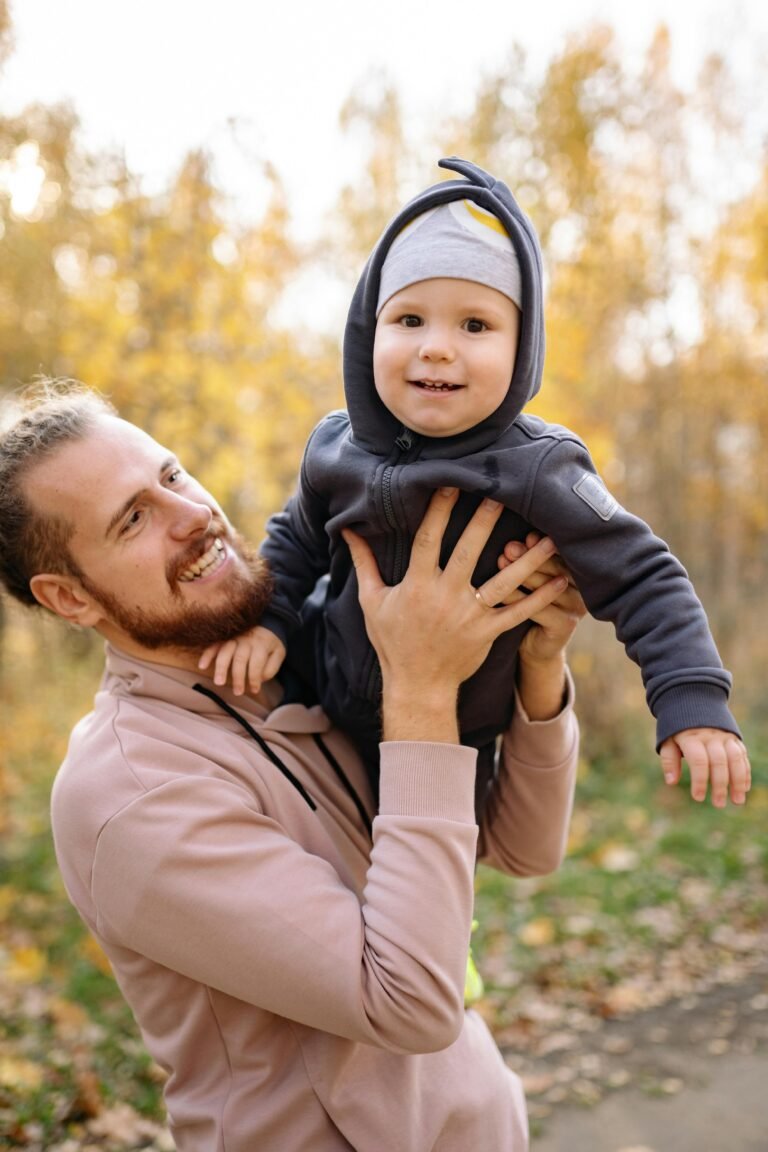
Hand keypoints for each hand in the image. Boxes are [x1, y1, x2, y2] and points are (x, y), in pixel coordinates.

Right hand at [198, 626, 285, 695]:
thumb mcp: (279, 653)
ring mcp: (234, 637)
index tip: (255, 690)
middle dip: (238, 677)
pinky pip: (214, 644)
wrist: (266, 622)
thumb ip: (271, 667)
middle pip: (240, 659)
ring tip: (219, 683)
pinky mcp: (224, 637)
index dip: (254, 678)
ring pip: (225, 652)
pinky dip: (207, 654)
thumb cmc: (271, 643)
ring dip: (221, 668)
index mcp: (261, 644)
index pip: (256, 663)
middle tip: (237, 692)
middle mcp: (246, 640)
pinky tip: (202, 666)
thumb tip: (259, 680)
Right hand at [343, 488, 567, 741]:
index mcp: (417, 585)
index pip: (428, 539)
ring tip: (548, 534)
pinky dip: (541, 598)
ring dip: (528, 559)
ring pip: (504, 581)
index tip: (452, 482)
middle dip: (487, 521)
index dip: (439, 510)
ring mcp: (470, 615)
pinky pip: (519, 613)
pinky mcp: (488, 633)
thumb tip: (347, 530)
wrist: (417, 686)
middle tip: (504, 491)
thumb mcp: (372, 601)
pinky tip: (561, 579)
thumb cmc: (393, 641)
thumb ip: (364, 562)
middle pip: (469, 551)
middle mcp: (445, 597)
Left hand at [498, 532, 585, 664]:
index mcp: (579, 569)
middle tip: (509, 547)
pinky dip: (518, 599)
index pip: (563, 552)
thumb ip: (531, 558)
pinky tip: (500, 593)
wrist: (535, 646)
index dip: (542, 543)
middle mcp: (584, 588)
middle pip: (557, 567)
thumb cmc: (530, 603)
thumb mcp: (532, 576)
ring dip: (522, 574)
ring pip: (547, 587)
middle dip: (530, 556)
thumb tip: (522, 539)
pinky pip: (539, 609)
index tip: (525, 536)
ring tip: (501, 561)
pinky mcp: (566, 625)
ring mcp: (577, 607)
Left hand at [659, 727, 750, 807]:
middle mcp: (710, 736)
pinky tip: (744, 788)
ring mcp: (724, 736)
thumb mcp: (667, 740)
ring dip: (738, 781)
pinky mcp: (734, 738)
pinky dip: (744, 772)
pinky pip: (742, 755)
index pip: (698, 761)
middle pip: (719, 762)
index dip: (699, 780)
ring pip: (735, 759)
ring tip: (737, 801)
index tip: (698, 798)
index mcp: (691, 737)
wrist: (692, 702)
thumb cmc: (676, 728)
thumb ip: (669, 760)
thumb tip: (671, 782)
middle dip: (720, 785)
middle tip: (718, 804)